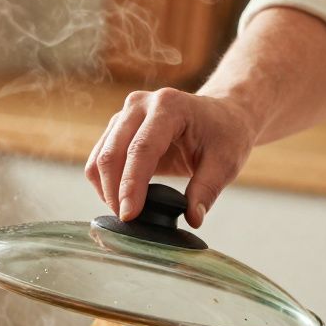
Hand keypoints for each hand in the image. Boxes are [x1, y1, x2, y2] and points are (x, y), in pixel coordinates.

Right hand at [84, 87, 258, 227]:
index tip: (129, 215)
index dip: (132, 185)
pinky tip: (122, 199)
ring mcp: (125, 115)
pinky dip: (105, 183)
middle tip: (128, 221)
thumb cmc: (225, 134)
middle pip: (113, 153)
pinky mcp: (117, 128)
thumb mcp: (225, 162)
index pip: (141, 149)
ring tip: (127, 212)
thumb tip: (193, 219)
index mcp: (169, 106)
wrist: (220, 115)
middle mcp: (140, 105)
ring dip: (106, 190)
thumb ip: (207, 190)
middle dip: (114, 192)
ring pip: (100, 157)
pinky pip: (99, 159)